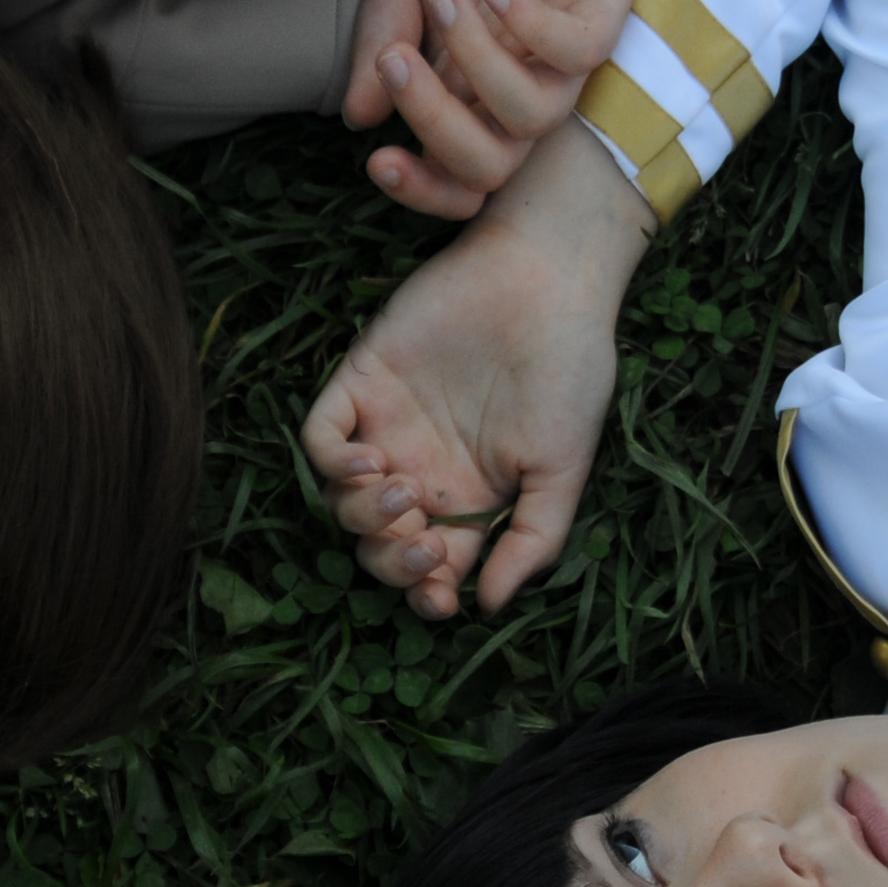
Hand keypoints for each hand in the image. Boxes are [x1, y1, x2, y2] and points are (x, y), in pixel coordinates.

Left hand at [300, 126, 651, 618]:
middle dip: (390, 562)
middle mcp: (421, 467)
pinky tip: (373, 459)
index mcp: (468, 498)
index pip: (427, 566)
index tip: (441, 594)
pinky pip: (318, 437)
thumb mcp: (564, 468)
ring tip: (404, 493)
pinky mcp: (362, 379)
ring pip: (341, 498)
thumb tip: (487, 606)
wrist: (550, 280)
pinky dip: (333, 462)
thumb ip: (533, 540)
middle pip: (375, 543)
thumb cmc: (570, 370)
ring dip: (364, 516)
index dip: (423, 591)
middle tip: (425, 544)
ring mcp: (388, 425)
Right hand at [342, 0, 635, 220]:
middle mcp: (523, 87)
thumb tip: (360, 116)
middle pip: (492, 168)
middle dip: (436, 127)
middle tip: (396, 61)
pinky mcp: (604, 13)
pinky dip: (529, 29)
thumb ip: (383, 41)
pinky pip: (576, 54)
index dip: (422, 188)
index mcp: (474, 94)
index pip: (459, 176)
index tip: (377, 159)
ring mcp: (566, 56)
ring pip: (531, 118)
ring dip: (475, 65)